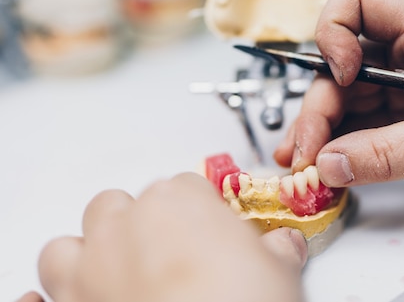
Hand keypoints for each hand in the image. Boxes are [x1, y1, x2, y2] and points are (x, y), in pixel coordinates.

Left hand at [20, 173, 306, 301]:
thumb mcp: (278, 272)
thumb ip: (278, 250)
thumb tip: (285, 246)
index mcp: (181, 201)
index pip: (187, 186)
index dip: (200, 210)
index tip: (210, 228)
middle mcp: (129, 223)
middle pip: (127, 202)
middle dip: (144, 221)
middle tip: (169, 249)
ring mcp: (94, 261)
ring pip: (79, 236)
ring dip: (93, 247)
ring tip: (117, 266)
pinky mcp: (70, 301)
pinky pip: (45, 282)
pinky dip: (55, 288)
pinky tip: (70, 293)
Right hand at [275, 0, 403, 203]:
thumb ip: (389, 154)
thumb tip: (327, 165)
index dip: (334, 29)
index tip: (342, 75)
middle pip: (338, 63)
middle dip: (317, 106)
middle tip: (308, 155)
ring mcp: (402, 83)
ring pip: (343, 96)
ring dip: (319, 130)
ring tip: (304, 167)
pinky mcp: (403, 113)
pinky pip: (359, 122)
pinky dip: (339, 144)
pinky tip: (327, 168)